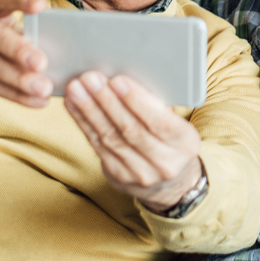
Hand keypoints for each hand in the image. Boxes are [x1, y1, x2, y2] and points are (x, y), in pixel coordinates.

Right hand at [0, 0, 51, 106]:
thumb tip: (65, 49)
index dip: (21, 0)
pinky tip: (37, 100)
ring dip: (20, 79)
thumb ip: (29, 33)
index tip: (41, 5)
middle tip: (42, 63)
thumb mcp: (8, 29)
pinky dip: (18, 95)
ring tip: (45, 88)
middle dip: (18, 49)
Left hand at [65, 71, 203, 212]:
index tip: (117, 80)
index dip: (136, 100)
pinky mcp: (118, 176)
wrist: (172, 183)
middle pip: (131, 129)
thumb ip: (157, 105)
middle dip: (107, 101)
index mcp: (186, 144)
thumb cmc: (172, 140)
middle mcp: (165, 163)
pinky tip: (73, 105)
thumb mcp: (177, 123)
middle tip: (90, 78)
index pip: (160, 121)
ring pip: (110, 137)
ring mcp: (140, 173)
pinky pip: (97, 145)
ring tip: (77, 88)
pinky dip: (83, 122)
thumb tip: (124, 77)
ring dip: (90, 110)